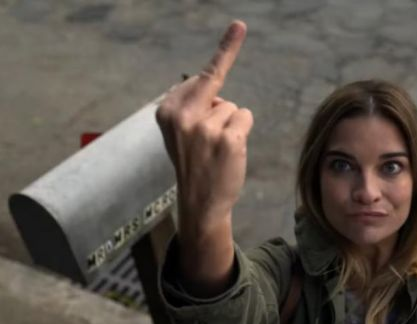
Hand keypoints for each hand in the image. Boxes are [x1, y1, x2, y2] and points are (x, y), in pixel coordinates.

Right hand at [155, 21, 251, 232]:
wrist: (199, 202)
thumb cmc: (194, 163)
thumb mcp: (180, 131)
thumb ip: (192, 106)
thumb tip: (213, 88)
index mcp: (167, 111)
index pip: (202, 76)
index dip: (225, 52)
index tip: (240, 25)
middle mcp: (183, 116)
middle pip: (217, 89)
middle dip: (222, 92)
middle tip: (213, 120)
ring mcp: (206, 128)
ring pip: (233, 108)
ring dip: (230, 126)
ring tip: (216, 151)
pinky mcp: (228, 139)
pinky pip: (245, 118)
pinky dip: (242, 133)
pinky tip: (228, 153)